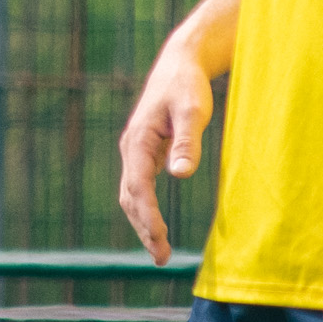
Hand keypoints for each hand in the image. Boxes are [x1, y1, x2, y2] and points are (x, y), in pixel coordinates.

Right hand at [117, 41, 216, 264]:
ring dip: (142, 223)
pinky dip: (145, 210)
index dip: (148, 215)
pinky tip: (157, 226)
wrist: (181, 64)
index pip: (138, 186)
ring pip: (131, 195)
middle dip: (143, 228)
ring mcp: (134, 151)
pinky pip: (138, 187)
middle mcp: (131, 148)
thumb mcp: (193, 110)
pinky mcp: (143, 152)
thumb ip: (188, 142)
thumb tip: (180, 175)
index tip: (160, 239)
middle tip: (162, 258)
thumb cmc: (188, 85)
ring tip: (160, 251)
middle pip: (129, 197)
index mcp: (138, 140)